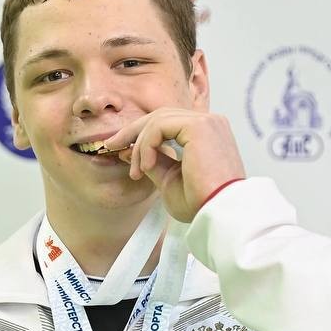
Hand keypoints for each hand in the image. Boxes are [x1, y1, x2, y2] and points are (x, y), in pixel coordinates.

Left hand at [103, 108, 245, 222]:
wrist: (220, 214)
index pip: (168, 124)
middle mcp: (210, 123)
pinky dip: (146, 144)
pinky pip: (159, 126)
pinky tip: (145, 166)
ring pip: (157, 120)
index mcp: (207, 135)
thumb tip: (129, 150)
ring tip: (136, 170)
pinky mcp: (199, 126)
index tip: (120, 149)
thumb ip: (153, 162)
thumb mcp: (169, 180)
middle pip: (161, 116)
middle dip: (132, 132)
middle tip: (110, 146)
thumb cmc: (201, 204)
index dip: (141, 134)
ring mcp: (207, 122)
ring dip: (139, 144)